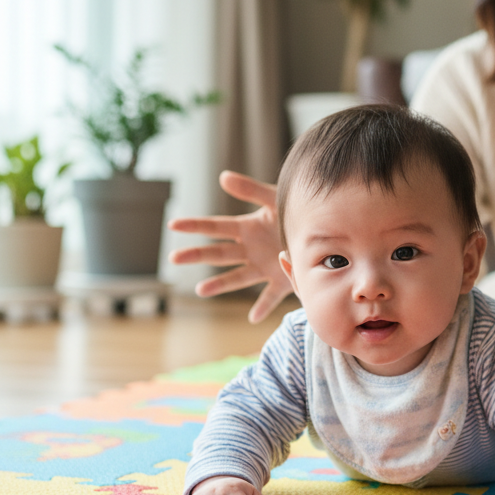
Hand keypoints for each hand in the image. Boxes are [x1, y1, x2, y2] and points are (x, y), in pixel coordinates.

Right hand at [168, 170, 292, 322]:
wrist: (322, 229)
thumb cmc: (294, 211)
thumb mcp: (274, 199)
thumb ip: (251, 190)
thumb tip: (223, 176)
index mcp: (247, 228)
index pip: (215, 227)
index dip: (195, 225)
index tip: (173, 224)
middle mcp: (250, 249)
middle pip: (219, 254)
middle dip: (196, 255)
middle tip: (174, 257)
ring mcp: (264, 266)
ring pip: (238, 277)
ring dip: (220, 283)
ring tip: (200, 290)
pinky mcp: (282, 279)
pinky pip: (271, 295)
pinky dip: (263, 307)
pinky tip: (253, 317)